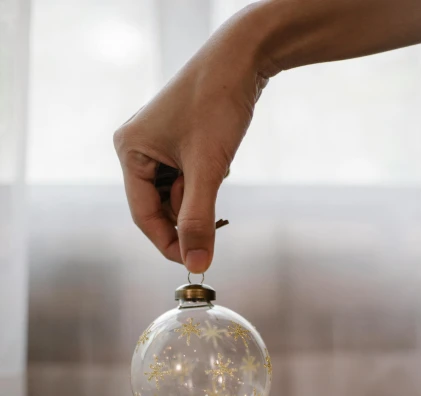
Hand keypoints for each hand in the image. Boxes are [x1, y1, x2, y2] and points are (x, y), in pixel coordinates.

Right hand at [114, 15, 268, 272]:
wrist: (243, 58)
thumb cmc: (217, 104)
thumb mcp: (207, 169)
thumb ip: (199, 220)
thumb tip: (196, 265)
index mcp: (130, 152)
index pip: (143, 216)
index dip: (169, 243)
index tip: (194, 262)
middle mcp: (137, 149)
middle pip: (160, 208)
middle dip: (189, 210)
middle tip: (215, 206)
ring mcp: (157, 146)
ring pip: (178, 195)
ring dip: (201, 194)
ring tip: (216, 165)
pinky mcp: (178, 143)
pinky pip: (189, 178)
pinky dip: (206, 179)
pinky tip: (218, 157)